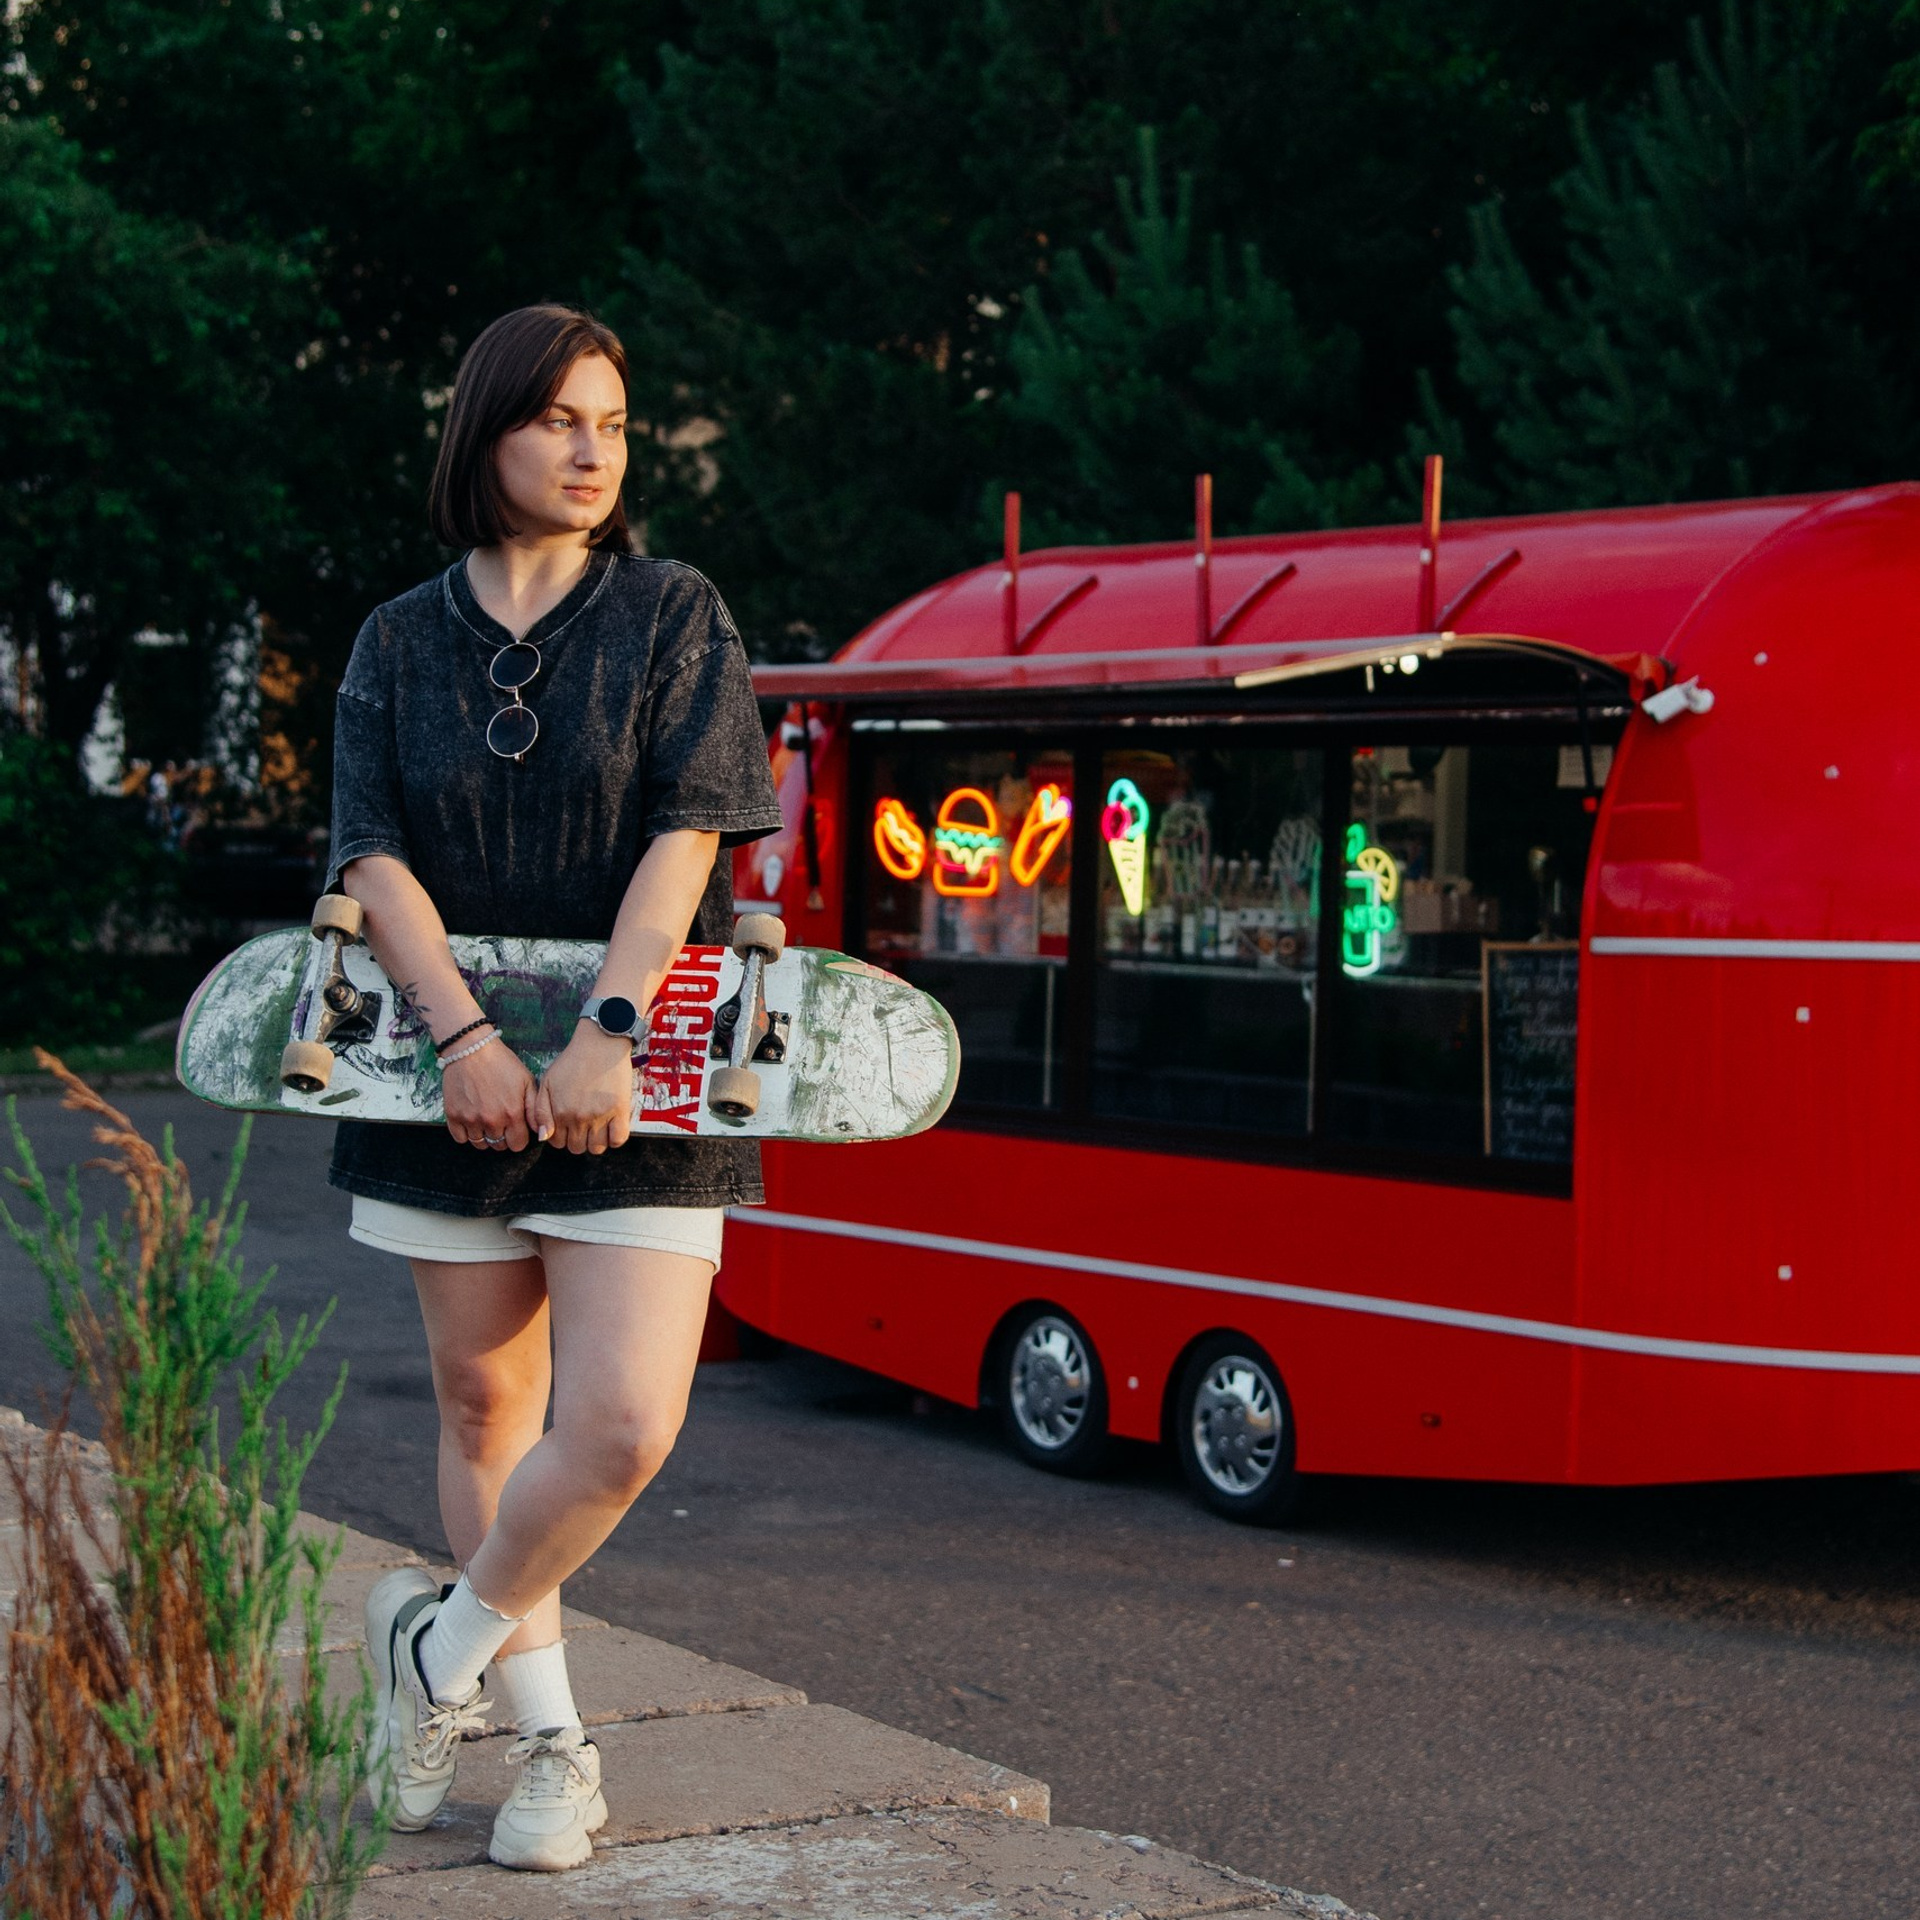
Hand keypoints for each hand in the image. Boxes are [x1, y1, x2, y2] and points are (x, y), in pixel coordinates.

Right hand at [441, 1031, 536, 1151]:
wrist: (471, 1049)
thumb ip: (535, 1109)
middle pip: (499, 1146)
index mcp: (512, 1113)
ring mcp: (470, 1119)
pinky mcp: (453, 1115)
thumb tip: (541, 1133)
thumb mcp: (526, 1081)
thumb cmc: (501, 1063)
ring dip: (484, 1136)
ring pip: (480, 1144)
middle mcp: (491, 1120)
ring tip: (486, 1119)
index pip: (518, 1145)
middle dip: (502, 1136)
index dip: (518, 1137)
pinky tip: (471, 1119)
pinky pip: (460, 1138)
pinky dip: (466, 1133)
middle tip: (500, 1119)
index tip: (516, 1128)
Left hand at [532, 1024, 634, 1154]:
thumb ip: (541, 1111)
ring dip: (595, 1142)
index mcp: (560, 1112)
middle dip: (577, 1140)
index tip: (567, 1127)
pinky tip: (611, 1129)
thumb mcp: (547, 1082)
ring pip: (596, 1148)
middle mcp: (579, 1117)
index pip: (557, 1142)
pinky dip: (614, 1139)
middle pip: (576, 1148)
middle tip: (582, 1126)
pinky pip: (618, 1139)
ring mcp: (601, 1115)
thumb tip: (545, 1138)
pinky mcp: (620, 1110)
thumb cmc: (573, 1060)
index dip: (561, 1136)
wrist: (600, 1043)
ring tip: (597, 1128)